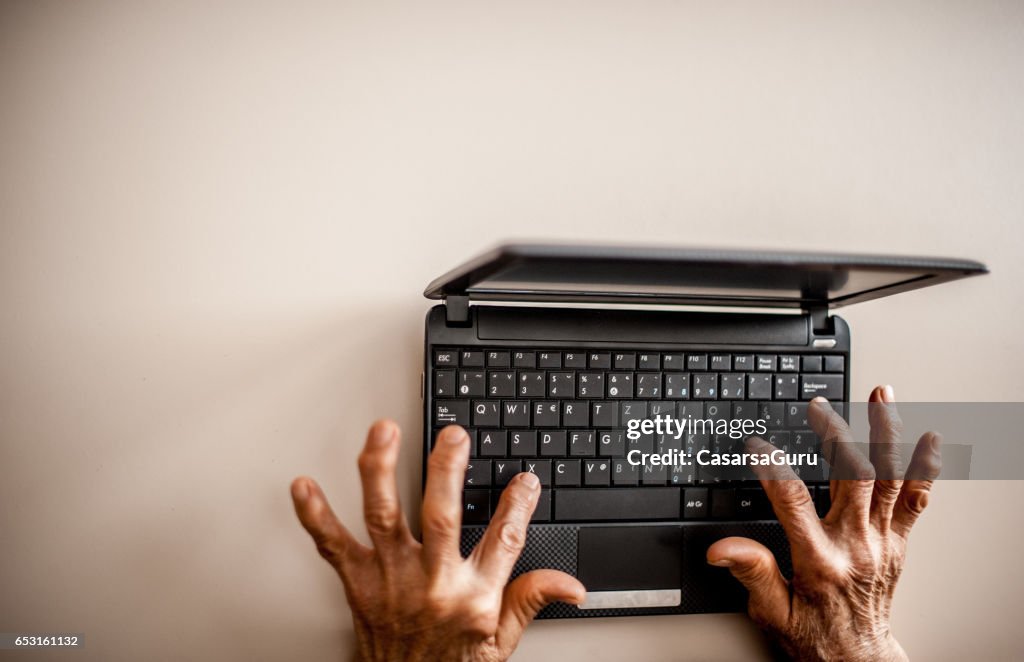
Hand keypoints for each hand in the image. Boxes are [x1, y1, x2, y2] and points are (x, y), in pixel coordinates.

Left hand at [290, 421, 584, 661]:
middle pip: (440, 518)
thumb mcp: (499, 642)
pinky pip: (332, 546)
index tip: (525, 479)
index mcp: (472, 597)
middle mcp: (430, 584)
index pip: (503, 542)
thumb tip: (570, 585)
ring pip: (385, 517)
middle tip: (453, 437)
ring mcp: (390, 581)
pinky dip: (315, 516)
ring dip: (382, 471)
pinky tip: (304, 486)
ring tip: (384, 432)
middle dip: (447, 471)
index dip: (518, 506)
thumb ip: (530, 601)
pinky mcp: (358, 584)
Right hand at [707, 386, 941, 661]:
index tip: (759, 446)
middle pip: (852, 477)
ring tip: (882, 398)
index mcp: (819, 560)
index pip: (793, 503)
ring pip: (888, 478)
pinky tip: (929, 441)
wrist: (858, 658)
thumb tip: (721, 550)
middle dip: (836, 434)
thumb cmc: (813, 635)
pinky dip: (924, 469)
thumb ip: (752, 574)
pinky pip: (916, 500)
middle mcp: (856, 546)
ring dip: (887, 434)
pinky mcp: (898, 543)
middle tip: (821, 405)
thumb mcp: (771, 612)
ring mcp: (882, 542)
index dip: (774, 469)